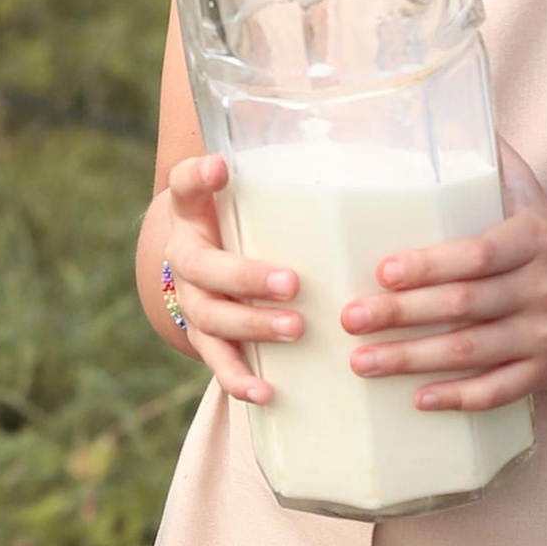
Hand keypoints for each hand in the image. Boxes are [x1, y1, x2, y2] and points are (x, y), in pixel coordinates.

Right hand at [157, 152, 303, 404]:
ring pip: (212, 318)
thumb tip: (361, 152)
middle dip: (247, 276)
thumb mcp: (255, 196)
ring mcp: (192, 303)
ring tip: (296, 330)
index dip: (199, 177)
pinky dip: (238, 380)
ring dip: (253, 325)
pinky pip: (217, 363)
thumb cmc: (247, 224)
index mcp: (195, 214)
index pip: (185, 185)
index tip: (222, 167)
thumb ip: (289, 177)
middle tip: (293, 283)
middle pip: (205, 268)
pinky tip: (266, 393)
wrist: (206, 268)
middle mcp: (186, 257)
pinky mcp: (205, 339)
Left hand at [340, 145, 546, 410]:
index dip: (429, 266)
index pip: (477, 255)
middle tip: (349, 319)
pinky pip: (498, 392)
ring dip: (412, 361)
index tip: (381, 271)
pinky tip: (416, 400)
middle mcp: (543, 289)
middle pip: (464, 306)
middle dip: (401, 315)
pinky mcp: (546, 375)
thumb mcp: (534, 198)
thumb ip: (495, 162)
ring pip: (472, 353)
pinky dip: (457, 398)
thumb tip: (452, 105)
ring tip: (361, 362)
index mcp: (534, 241)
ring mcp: (546, 336)